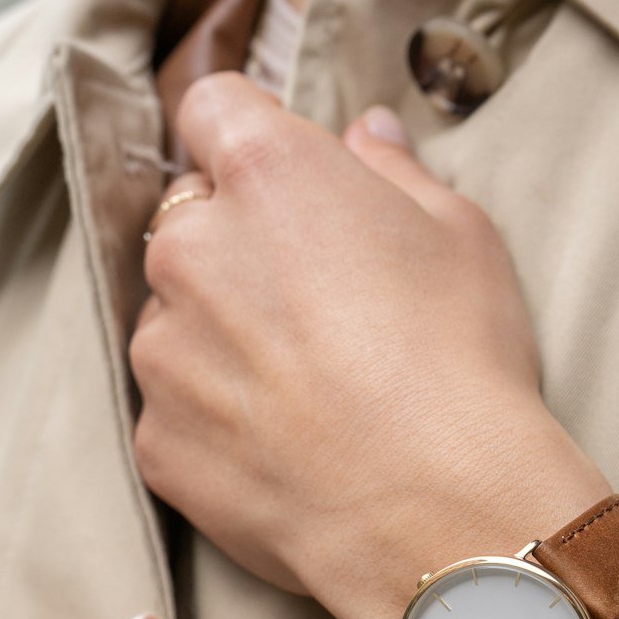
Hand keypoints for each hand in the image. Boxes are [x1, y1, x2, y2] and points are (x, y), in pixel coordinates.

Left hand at [131, 75, 609, 618]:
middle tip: (315, 306)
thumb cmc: (460, 363)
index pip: (214, 109)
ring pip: (176, 322)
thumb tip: (366, 135)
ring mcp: (163, 351)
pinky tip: (285, 449)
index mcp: (266, 175)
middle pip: (189, 223)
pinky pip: (175, 412)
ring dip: (219, 339)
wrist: (436, 510)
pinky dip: (215, 421)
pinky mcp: (157, 440)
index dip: (248, 137)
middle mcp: (191, 251)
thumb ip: (396, 171)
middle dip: (238, 249)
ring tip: (305, 393)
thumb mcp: (461, 238)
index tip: (280, 177)